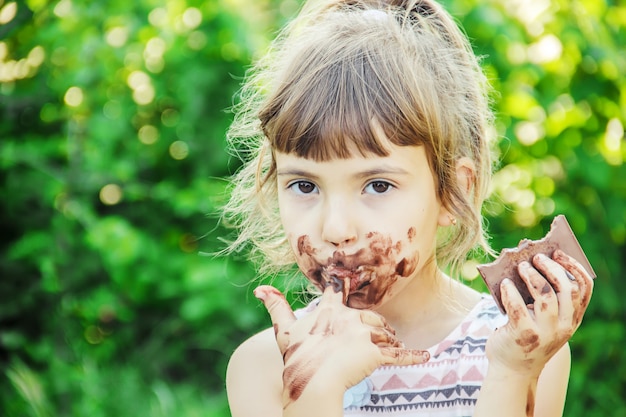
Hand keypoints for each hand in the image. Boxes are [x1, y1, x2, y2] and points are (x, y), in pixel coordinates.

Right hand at [253, 284, 429, 407]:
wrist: (311, 381)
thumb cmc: (297, 356)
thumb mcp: (284, 330)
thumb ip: (275, 306)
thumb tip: (260, 288)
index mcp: (330, 309)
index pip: (341, 293)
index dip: (346, 285)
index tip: (354, 277)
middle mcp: (350, 316)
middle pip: (371, 317)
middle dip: (375, 327)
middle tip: (375, 339)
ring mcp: (364, 333)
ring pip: (384, 334)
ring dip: (389, 342)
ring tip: (389, 350)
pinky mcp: (376, 352)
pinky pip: (399, 354)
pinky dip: (413, 355)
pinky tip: (426, 355)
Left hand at [486, 249, 593, 375]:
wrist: (512, 369)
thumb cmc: (526, 336)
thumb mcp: (544, 320)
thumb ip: (546, 298)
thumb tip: (533, 262)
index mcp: (572, 319)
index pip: (584, 289)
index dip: (574, 267)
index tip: (559, 252)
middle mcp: (564, 327)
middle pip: (566, 289)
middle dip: (552, 268)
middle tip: (536, 257)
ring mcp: (545, 333)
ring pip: (546, 296)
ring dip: (532, 276)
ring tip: (521, 267)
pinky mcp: (524, 335)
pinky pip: (518, 307)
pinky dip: (510, 291)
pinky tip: (504, 284)